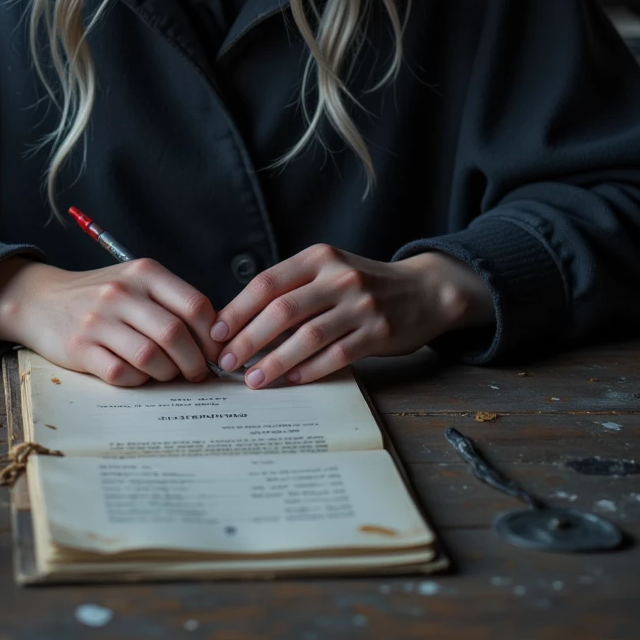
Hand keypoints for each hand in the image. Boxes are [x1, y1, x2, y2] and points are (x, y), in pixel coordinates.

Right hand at [0, 256, 223, 386]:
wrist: (41, 300)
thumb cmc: (101, 296)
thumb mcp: (136, 282)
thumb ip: (171, 302)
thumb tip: (215, 337)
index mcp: (144, 273)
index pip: (195, 305)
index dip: (212, 336)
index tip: (214, 352)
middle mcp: (122, 292)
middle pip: (175, 335)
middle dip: (194, 362)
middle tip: (196, 373)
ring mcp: (99, 320)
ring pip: (151, 358)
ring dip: (167, 374)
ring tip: (167, 374)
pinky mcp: (80, 348)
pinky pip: (122, 374)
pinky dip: (137, 380)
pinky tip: (137, 375)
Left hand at [208, 245, 494, 387]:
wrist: (424, 290)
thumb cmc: (363, 284)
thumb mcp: (328, 270)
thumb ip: (292, 287)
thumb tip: (240, 319)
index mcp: (319, 258)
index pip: (267, 283)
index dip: (238, 309)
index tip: (216, 332)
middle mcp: (338, 277)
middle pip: (282, 311)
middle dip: (249, 339)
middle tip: (227, 361)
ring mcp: (360, 305)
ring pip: (307, 337)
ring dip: (275, 361)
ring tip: (253, 380)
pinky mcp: (378, 332)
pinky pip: (336, 355)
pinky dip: (310, 370)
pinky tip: (291, 381)